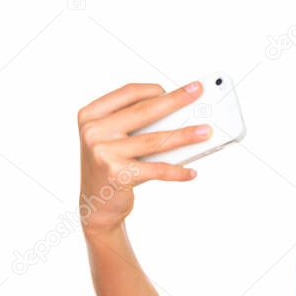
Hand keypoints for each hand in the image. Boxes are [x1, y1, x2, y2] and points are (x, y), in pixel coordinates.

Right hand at [77, 81, 211, 235]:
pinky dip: (177, 172)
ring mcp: (104, 153)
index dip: (155, 89)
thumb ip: (134, 126)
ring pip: (154, 140)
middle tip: (197, 92)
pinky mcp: (117, 175)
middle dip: (175, 101)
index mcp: (90, 116)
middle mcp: (93, 131)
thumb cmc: (110, 169)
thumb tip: (176, 115)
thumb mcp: (113, 141)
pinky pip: (156, 170)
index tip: (178, 88)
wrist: (96, 207)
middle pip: (144, 111)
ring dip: (184, 136)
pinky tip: (191, 171)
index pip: (128, 93)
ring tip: (205, 132)